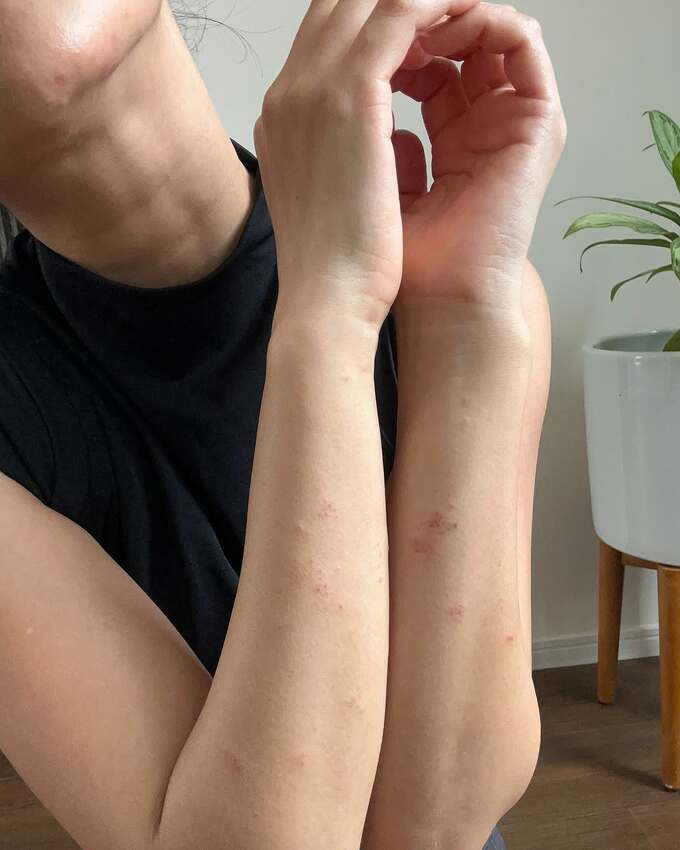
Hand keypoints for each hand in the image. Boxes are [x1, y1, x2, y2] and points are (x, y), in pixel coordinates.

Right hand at [253, 0, 479, 330]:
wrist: (325, 298)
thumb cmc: (334, 265)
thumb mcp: (332, 199)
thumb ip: (345, 156)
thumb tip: (386, 142)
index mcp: (284, 117)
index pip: (324, 40)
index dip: (370, 23)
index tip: (421, 34)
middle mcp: (290, 91)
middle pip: (339, 4)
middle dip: (392, 2)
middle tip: (445, 13)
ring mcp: (312, 87)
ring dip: (420, 1)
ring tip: (464, 9)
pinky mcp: (350, 94)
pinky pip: (399, 13)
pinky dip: (435, 6)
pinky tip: (470, 13)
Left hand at [391, 2, 566, 310]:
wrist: (433, 294)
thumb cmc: (391, 257)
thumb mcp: (373, 178)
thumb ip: (378, 131)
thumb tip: (366, 88)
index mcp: (448, 139)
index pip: (423, 61)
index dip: (389, 36)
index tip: (355, 31)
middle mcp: (483, 125)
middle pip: (458, 38)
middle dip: (418, 17)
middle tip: (386, 15)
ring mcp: (511, 123)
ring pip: (491, 31)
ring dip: (450, 12)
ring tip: (412, 21)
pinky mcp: (537, 125)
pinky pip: (522, 44)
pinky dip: (485, 20)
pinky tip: (441, 28)